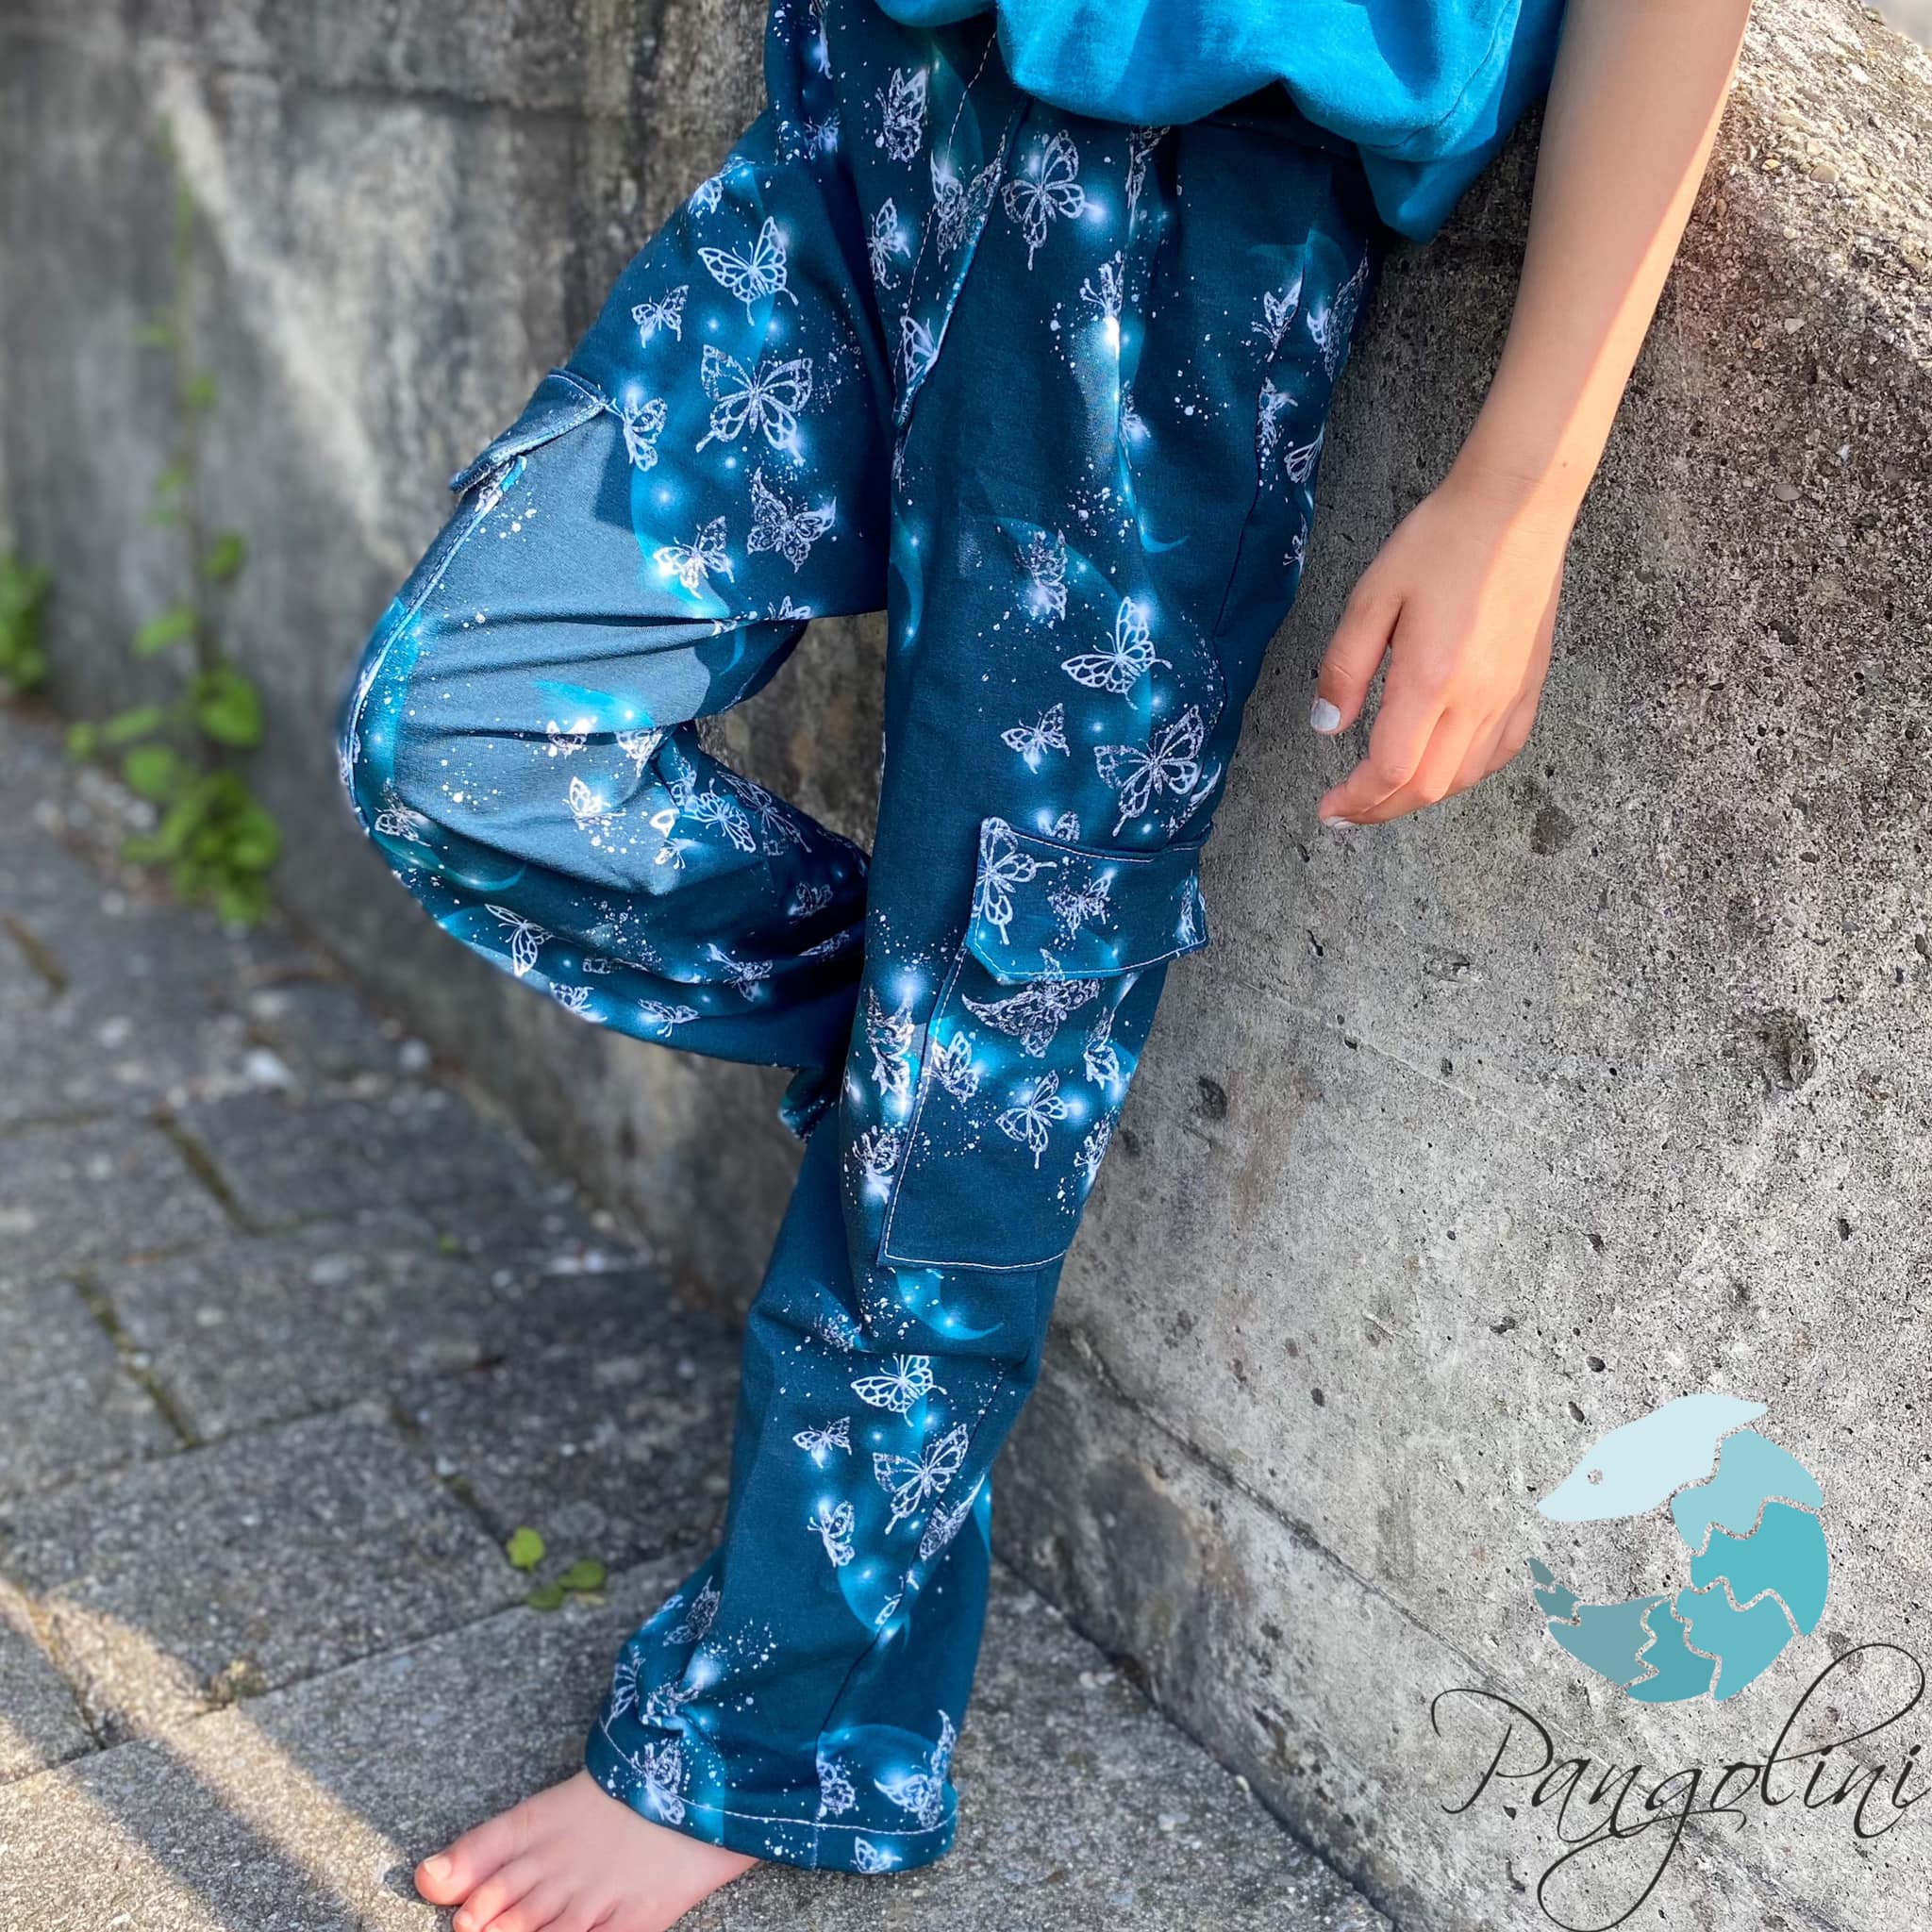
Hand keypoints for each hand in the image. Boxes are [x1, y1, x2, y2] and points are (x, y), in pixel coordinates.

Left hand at [1310, 466, 1570, 825]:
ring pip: (1464, 778)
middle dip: (1380, 809)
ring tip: (1384, 793)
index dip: (1356, 800)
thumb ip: (1344, 668)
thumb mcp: (1372, 596)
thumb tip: (1327, 728)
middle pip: (1428, 787)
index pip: (1391, 769)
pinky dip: (1465, 775)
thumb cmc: (1439, 542)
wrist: (1517, 507)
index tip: (1327, 808)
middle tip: (1346, 811)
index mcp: (1431, 679)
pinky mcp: (1531, 685)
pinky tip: (1442, 767)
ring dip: (1420, 796)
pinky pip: (1500, 752)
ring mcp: (1510, 695)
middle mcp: (1476, 699)